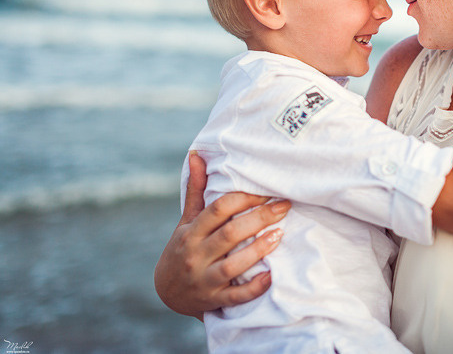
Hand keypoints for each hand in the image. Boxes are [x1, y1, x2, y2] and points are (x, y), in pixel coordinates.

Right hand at [153, 152, 289, 318]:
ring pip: (232, 265)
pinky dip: (254, 288)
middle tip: (284, 207)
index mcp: (191, 232)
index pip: (218, 210)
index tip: (266, 192)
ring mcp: (204, 279)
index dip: (244, 198)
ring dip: (258, 250)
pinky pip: (236, 296)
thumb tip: (196, 155)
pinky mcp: (213, 300)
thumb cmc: (183, 248)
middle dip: (259, 218)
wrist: (166, 293)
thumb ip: (196, 190)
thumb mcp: (186, 221)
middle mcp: (196, 255)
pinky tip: (271, 276)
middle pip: (230, 233)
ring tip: (279, 235)